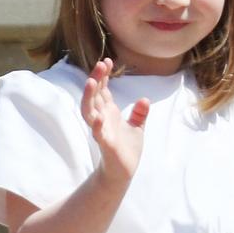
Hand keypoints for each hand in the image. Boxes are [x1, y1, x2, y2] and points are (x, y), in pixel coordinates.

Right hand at [80, 58, 149, 182]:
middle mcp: (102, 118)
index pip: (103, 90)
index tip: (107, 60)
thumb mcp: (137, 128)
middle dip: (96, 79)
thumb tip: (144, 99)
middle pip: (95, 95)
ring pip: (89, 111)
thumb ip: (139, 114)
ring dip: (89, 97)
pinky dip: (97, 125)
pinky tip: (98, 118)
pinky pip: (98, 133)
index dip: (103, 76)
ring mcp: (101, 131)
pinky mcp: (105, 144)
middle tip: (101, 64)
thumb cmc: (127, 149)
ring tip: (92, 82)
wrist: (124, 171)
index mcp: (109, 112)